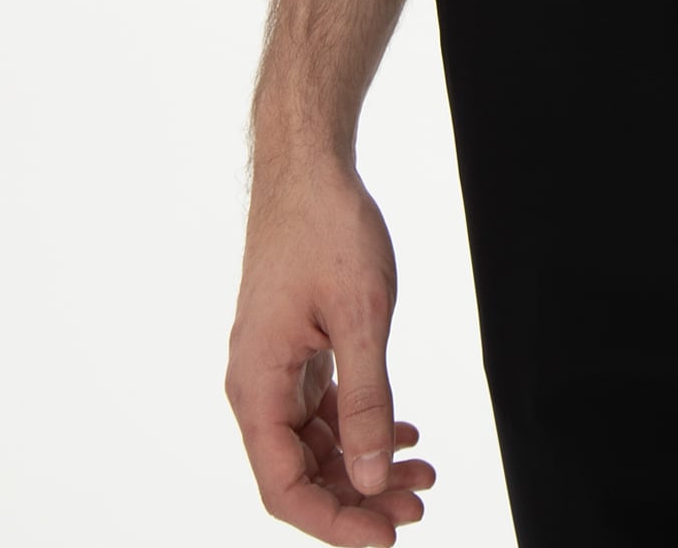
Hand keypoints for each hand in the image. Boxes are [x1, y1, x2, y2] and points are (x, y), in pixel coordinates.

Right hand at [226, 154, 436, 542]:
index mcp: (256, 387)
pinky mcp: (296, 349)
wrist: (309, 166)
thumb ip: (365, 401)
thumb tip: (366, 477)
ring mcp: (276, 368)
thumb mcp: (359, 316)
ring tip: (422, 473)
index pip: (284, 488)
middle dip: (359, 496)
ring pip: (316, 444)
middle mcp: (257, 386)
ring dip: (365, 464)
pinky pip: (324, 408)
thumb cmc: (327, 228)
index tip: (386, 536)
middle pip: (302, 472)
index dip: (334, 522)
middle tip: (419, 503)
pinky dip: (362, 426)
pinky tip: (402, 434)